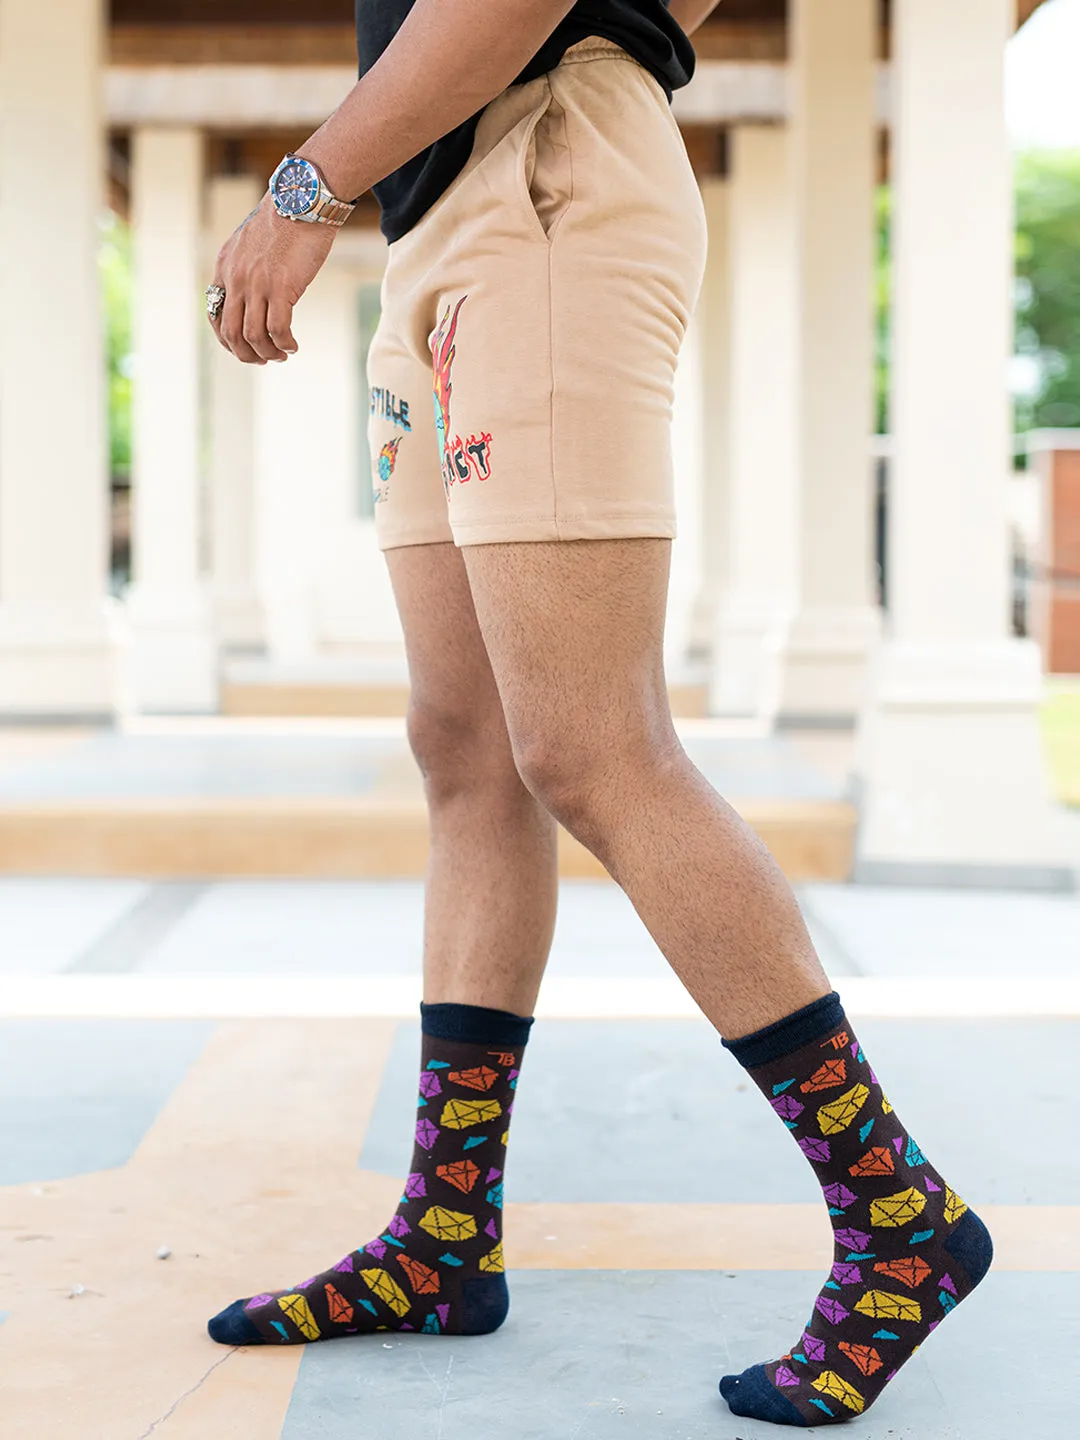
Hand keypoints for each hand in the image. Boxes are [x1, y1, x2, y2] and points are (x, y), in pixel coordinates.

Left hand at [210, 192, 334, 363]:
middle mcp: (236, 278)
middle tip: (263, 359)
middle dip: (245, 354)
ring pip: (253, 335)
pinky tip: (293, 346)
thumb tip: (254, 292)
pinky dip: (285, 344)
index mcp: (225, 267)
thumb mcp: (252, 244)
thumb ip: (246, 268)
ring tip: (281, 355)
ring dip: (267, 353)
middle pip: (231, 332)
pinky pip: (278, 329)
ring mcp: (257, 283)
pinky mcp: (281, 287)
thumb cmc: (285, 221)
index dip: (226, 339)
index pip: (215, 314)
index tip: (243, 347)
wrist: (302, 200)